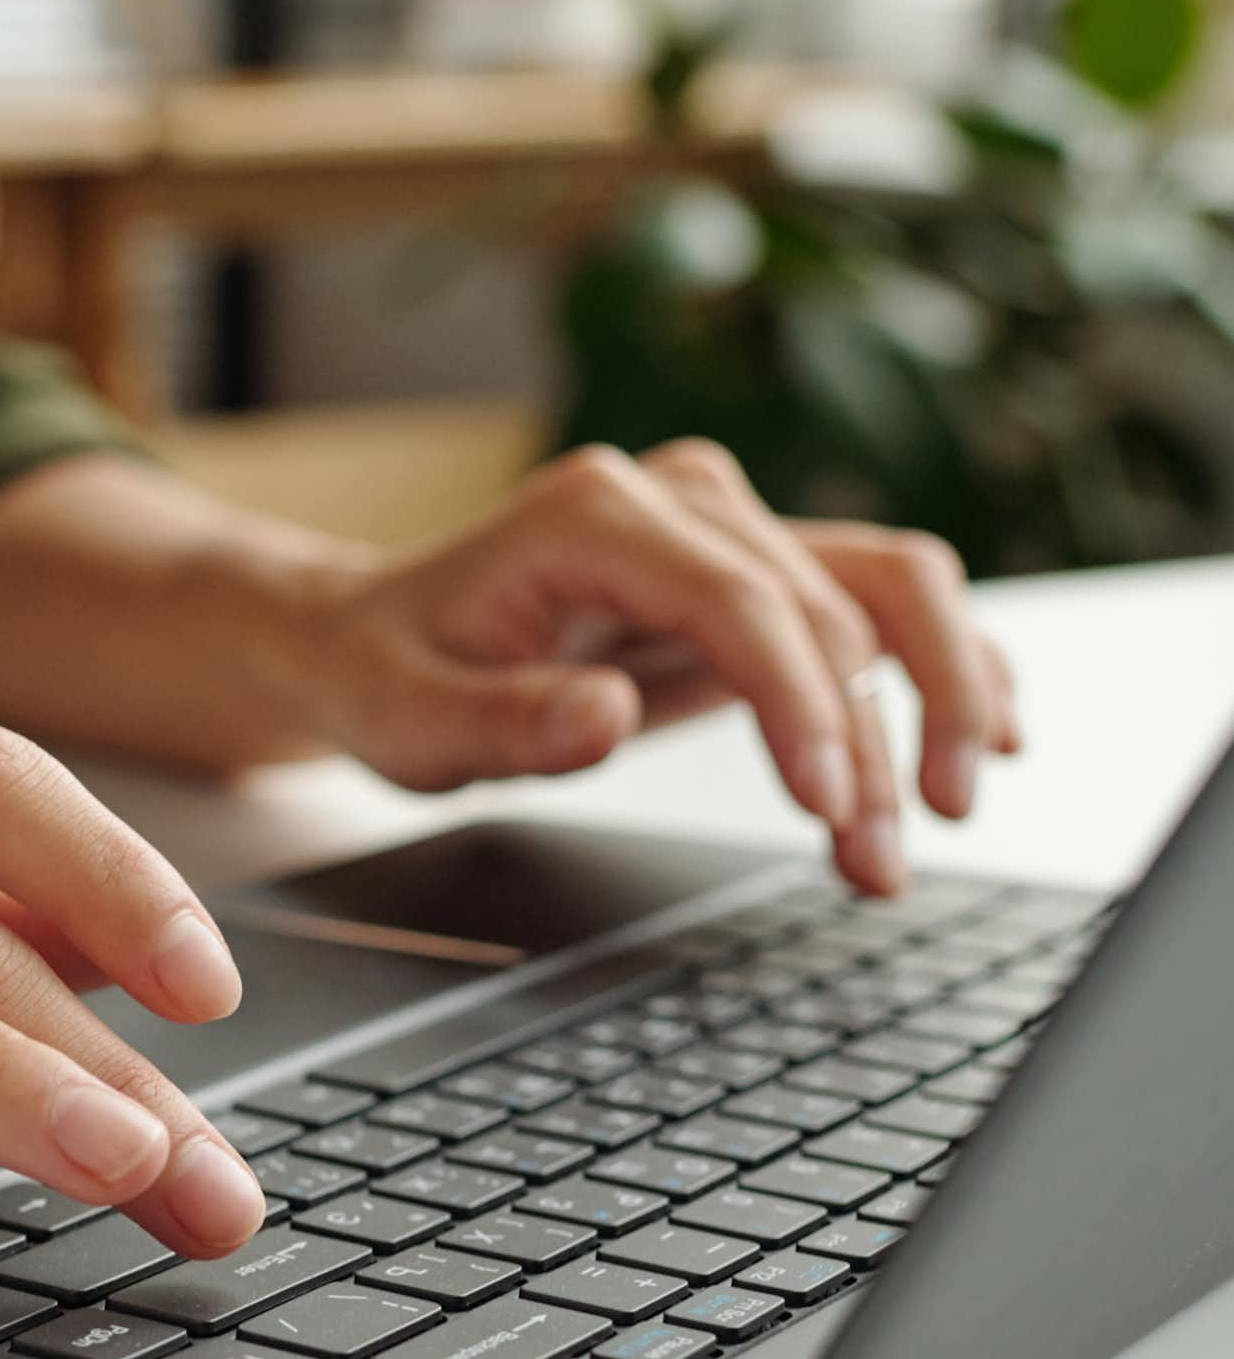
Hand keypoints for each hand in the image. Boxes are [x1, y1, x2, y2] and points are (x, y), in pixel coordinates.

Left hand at [280, 440, 1022, 893]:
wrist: (372, 636)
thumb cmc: (388, 674)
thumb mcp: (407, 719)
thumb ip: (503, 721)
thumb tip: (605, 714)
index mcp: (594, 515)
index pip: (742, 602)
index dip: (802, 705)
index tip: (830, 805)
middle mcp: (680, 498)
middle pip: (834, 602)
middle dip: (875, 739)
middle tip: (882, 860)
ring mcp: (726, 525)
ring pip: (885, 592)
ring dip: (930, 705)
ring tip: (940, 820)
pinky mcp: (752, 570)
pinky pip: (878, 601)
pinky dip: (938, 665)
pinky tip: (984, 737)